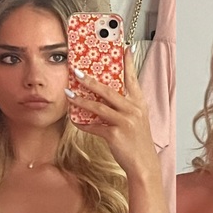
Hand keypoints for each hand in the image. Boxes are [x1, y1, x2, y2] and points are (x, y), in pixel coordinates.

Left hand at [64, 47, 158, 176]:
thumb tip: (106, 97)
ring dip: (81, 100)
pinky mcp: (115, 135)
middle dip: (91, 80)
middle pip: (109, 90)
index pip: (132, 79)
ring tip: (69, 93)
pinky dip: (83, 124)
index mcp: (139, 104)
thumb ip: (126, 107)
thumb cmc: (139, 143)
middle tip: (77, 72)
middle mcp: (133, 110)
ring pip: (98, 107)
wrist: (144, 165)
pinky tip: (74, 120)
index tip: (124, 47)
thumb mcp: (137, 120)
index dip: (128, 62)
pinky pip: (94, 126)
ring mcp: (125, 122)